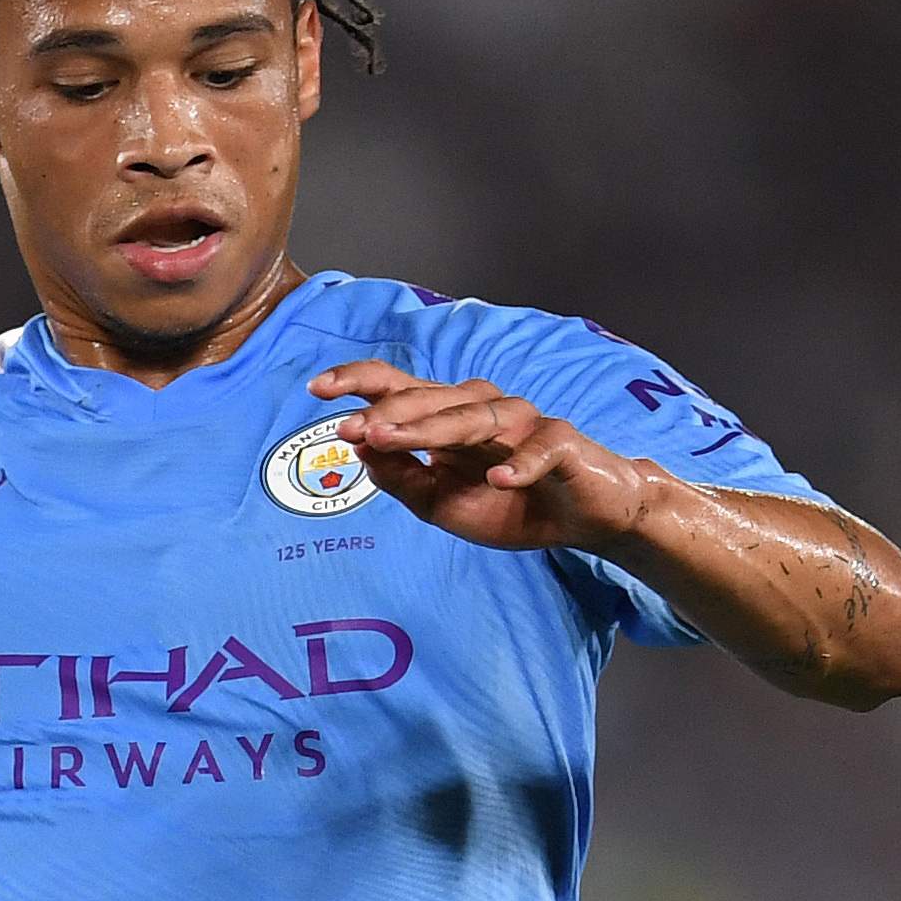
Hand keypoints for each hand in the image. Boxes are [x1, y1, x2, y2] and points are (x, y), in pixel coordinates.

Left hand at [305, 361, 664, 553]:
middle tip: (352, 427)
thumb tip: (360, 451)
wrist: (583, 517)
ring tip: (392, 440)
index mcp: (447, 418)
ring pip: (473, 417)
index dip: (360, 383)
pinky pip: (538, 450)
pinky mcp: (561, 444)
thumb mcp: (442, 505)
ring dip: (430, 429)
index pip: (399, 389)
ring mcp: (522, 422)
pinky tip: (499, 479)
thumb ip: (402, 480)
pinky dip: (519, 465)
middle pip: (429, 398)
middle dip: (388, 412)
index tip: (317, 388)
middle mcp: (481, 409)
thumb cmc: (510, 506)